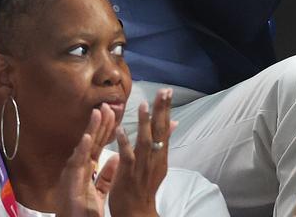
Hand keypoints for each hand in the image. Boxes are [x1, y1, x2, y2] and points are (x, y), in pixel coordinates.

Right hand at [58, 106, 121, 216]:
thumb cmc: (82, 211)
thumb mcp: (99, 191)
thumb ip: (106, 175)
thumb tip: (117, 158)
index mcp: (87, 169)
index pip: (98, 144)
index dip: (106, 129)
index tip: (114, 113)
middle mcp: (79, 168)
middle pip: (92, 141)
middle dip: (100, 123)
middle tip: (108, 104)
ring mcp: (72, 173)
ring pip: (84, 147)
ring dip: (90, 130)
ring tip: (98, 112)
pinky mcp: (69, 182)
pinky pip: (76, 163)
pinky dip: (82, 150)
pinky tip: (87, 137)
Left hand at [109, 89, 175, 216]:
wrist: (138, 212)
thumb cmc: (145, 186)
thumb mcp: (159, 162)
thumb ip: (164, 142)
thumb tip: (174, 122)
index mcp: (161, 155)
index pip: (165, 128)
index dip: (166, 110)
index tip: (167, 92)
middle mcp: (154, 159)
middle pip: (160, 131)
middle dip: (161, 111)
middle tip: (164, 91)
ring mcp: (142, 166)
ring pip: (145, 142)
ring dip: (144, 123)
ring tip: (144, 105)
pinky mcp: (128, 174)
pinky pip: (127, 156)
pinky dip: (124, 143)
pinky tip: (120, 130)